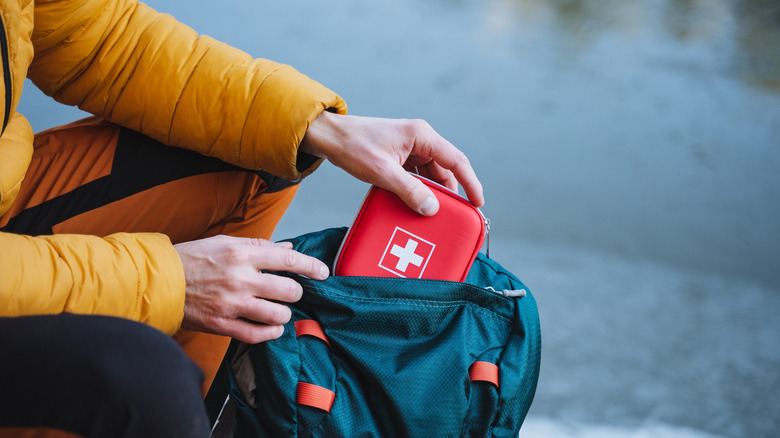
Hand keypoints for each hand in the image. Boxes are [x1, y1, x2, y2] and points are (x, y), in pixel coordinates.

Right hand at [174, 235, 328, 343]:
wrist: (160, 281)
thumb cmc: (193, 259)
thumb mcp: (225, 243)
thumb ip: (259, 246)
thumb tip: (287, 248)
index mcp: (242, 254)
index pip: (288, 260)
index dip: (311, 267)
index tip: (323, 272)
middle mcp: (240, 278)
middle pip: (289, 290)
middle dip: (295, 292)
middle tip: (289, 292)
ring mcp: (232, 304)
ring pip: (278, 314)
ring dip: (283, 313)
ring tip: (277, 310)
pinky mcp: (223, 325)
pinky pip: (258, 335)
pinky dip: (271, 333)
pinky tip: (272, 327)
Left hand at [300, 111, 483, 215]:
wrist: (329, 137)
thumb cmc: (353, 147)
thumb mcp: (382, 172)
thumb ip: (410, 190)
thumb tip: (432, 208)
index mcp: (422, 135)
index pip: (456, 160)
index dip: (471, 183)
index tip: (478, 203)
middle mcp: (420, 139)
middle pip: (445, 170)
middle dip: (449, 193)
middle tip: (453, 216)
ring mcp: (410, 147)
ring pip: (431, 174)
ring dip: (431, 193)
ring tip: (432, 214)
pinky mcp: (400, 155)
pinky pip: (417, 175)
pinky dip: (418, 190)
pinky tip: (415, 204)